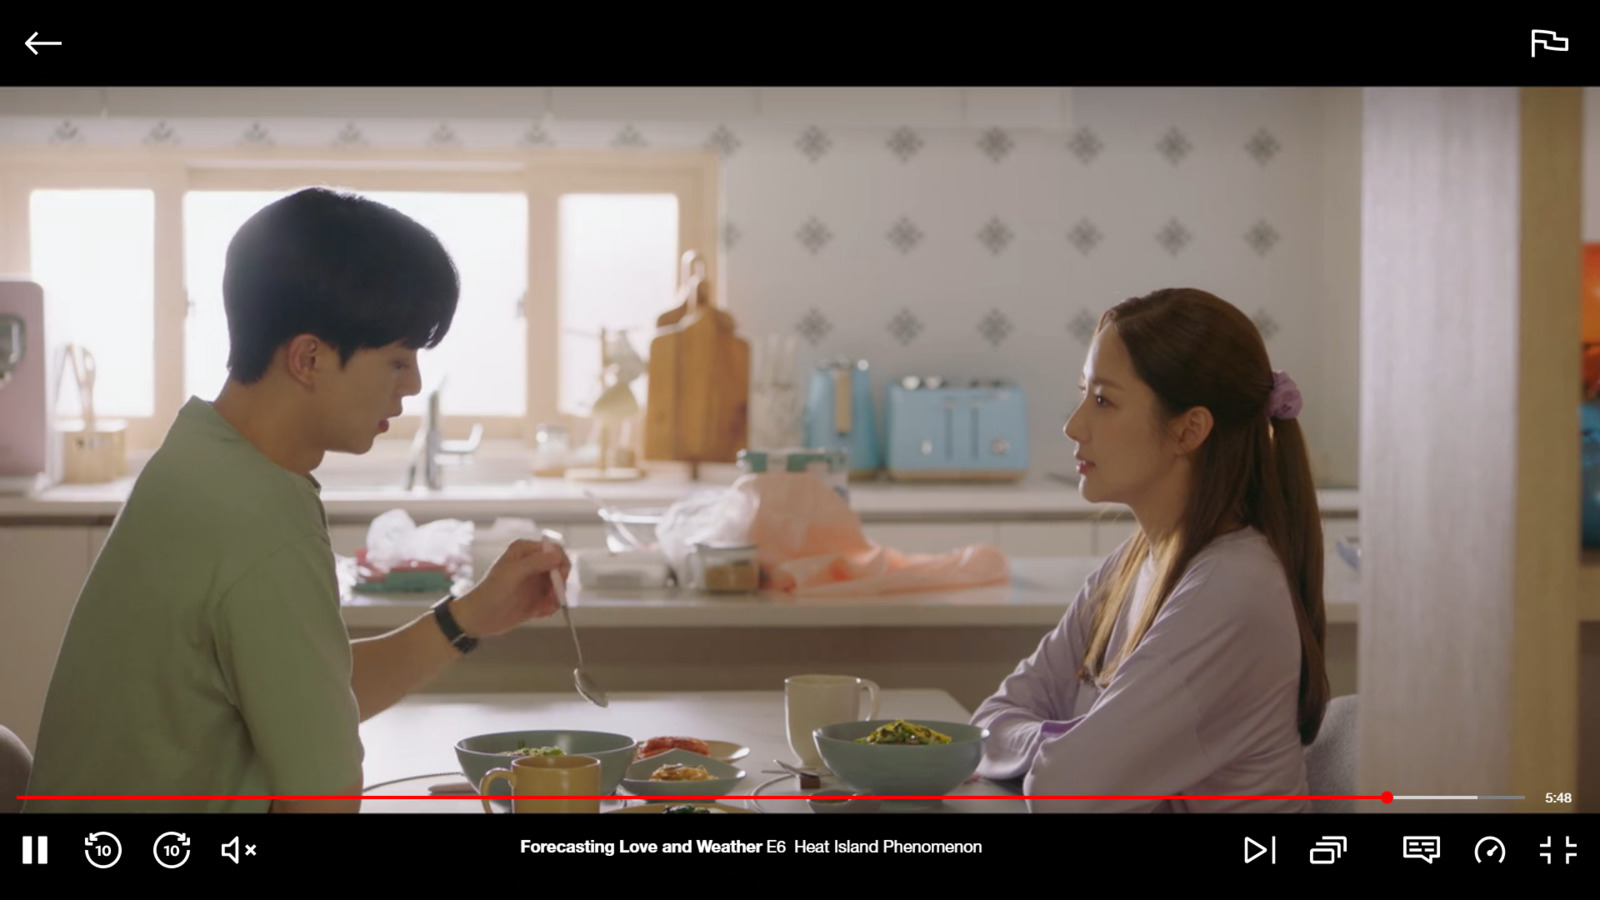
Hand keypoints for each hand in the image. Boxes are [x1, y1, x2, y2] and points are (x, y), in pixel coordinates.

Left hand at [451, 539, 570, 638]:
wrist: (478, 618)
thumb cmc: (491, 592)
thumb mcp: (513, 573)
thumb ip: (536, 562)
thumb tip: (558, 556)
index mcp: (525, 551)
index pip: (555, 550)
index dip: (560, 564)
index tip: (559, 579)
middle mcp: (532, 563)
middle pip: (560, 569)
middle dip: (559, 585)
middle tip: (553, 598)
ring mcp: (534, 581)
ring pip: (558, 586)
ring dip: (555, 598)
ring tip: (544, 609)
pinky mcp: (536, 598)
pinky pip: (552, 601)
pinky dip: (550, 608)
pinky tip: (538, 613)